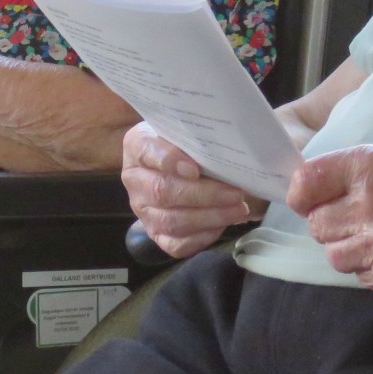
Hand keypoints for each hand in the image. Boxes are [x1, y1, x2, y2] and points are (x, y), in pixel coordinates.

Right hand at [122, 122, 264, 257]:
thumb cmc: (186, 143)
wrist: (180, 163)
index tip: (195, 168)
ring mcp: (143, 210)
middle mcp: (134, 180)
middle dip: (203, 195)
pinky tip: (222, 224)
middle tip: (235, 193)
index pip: (147, 151)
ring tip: (238, 210)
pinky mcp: (156, 234)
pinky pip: (176, 244)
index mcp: (136, 146)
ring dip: (209, 217)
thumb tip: (223, 146)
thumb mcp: (186, 129)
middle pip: (163, 192)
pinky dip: (201, 237)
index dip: (169, 160)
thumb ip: (194, 134)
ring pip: (171, 221)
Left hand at [287, 145, 372, 298]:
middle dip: (332, 222)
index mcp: (370, 167)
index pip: (305, 183)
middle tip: (361, 216)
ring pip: (336, 256)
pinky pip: (363, 277)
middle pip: (317, 224)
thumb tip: (323, 190)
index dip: (305, 191)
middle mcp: (368, 207)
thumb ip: (362, 173)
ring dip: (351, 248)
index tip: (312, 196)